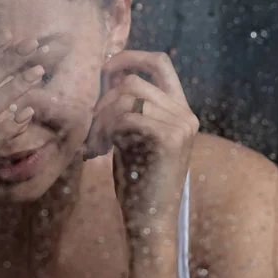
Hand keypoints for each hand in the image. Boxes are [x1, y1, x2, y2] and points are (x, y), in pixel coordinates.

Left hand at [86, 50, 198, 231]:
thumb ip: (129, 108)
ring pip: (127, 97)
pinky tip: (98, 150)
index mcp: (180, 109)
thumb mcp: (133, 136)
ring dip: (101, 118)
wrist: (151, 219)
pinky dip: (105, 130)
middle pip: (134, 80)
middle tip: (92, 127)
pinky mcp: (169, 139)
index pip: (160, 62)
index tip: (104, 70)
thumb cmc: (137, 180)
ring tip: (94, 143)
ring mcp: (181, 125)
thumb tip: (109, 77)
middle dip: (104, 99)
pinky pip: (126, 116)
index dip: (130, 57)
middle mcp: (185, 114)